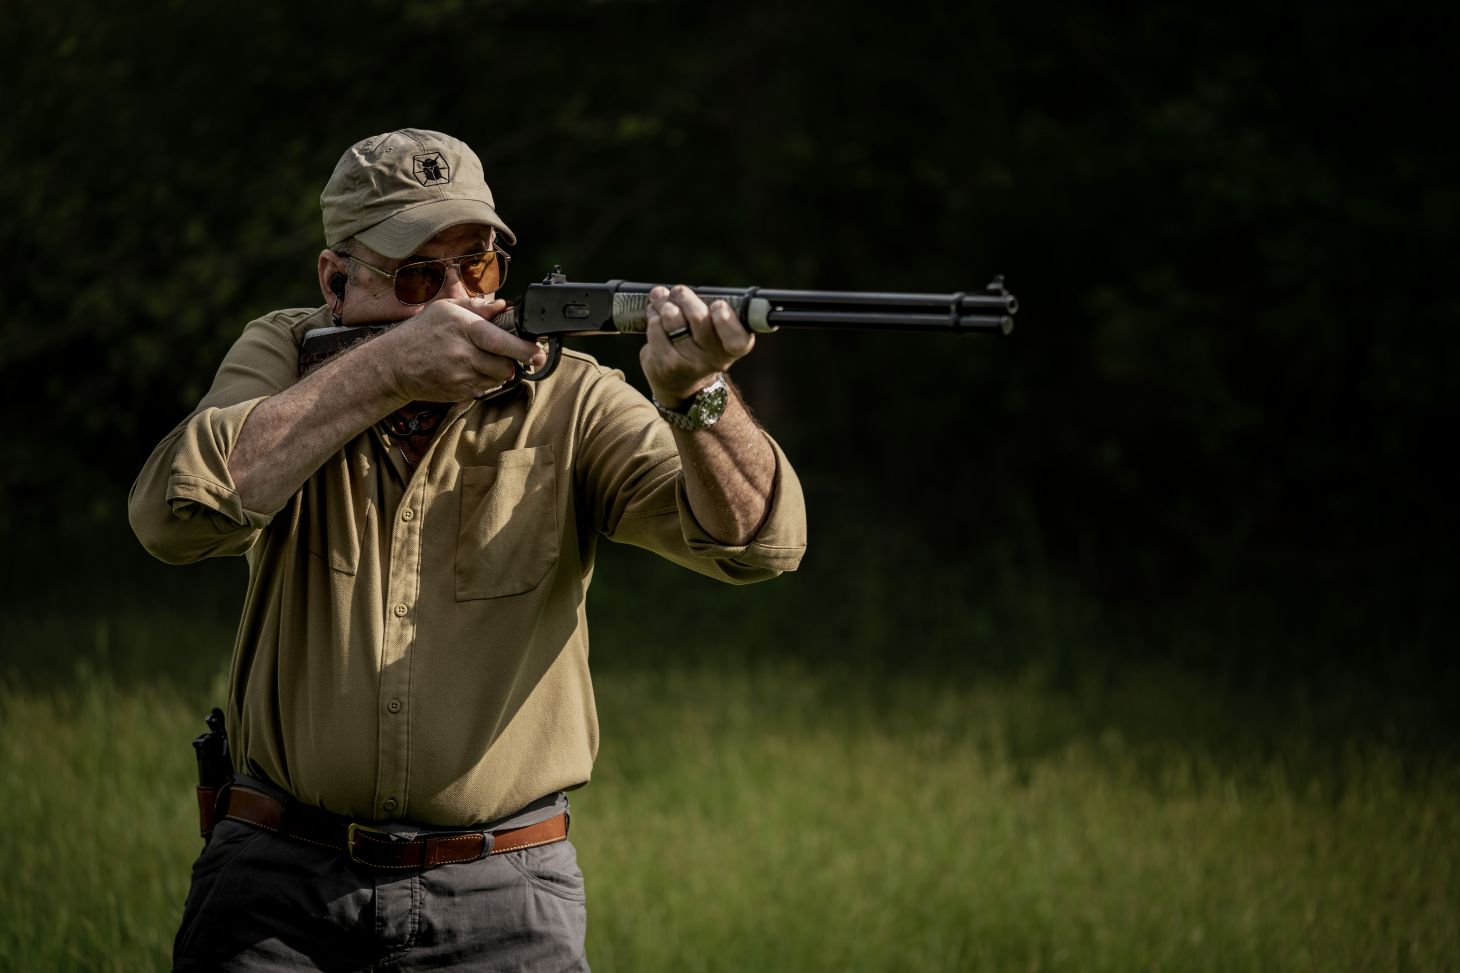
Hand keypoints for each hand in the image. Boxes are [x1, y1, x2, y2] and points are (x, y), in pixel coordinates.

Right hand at [373, 298, 545, 401]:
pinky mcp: (459, 393)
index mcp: (463, 329)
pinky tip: (469, 369)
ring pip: (498, 379)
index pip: (500, 341)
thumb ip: (477, 307)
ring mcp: (461, 377)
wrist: (394, 365)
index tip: (539, 353)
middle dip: (512, 361)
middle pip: (505, 366)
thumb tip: (503, 307)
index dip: (524, 349)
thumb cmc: (421, 333)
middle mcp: (463, 354)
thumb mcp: (446, 309)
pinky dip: (485, 380)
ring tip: (481, 358)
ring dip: (498, 371)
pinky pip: (485, 389)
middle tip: (505, 353)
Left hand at [640, 285, 754, 406]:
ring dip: (664, 303)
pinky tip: (655, 317)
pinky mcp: (666, 364)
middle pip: (698, 317)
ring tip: (661, 300)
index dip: (726, 319)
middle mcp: (714, 359)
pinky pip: (656, 328)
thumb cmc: (699, 348)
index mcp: (733, 348)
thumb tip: (676, 292)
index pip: (736, 337)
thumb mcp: (715, 335)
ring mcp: (689, 363)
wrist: (682, 386)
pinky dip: (653, 316)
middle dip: (684, 297)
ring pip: (673, 318)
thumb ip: (707, 311)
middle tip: (678, 292)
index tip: (718, 305)